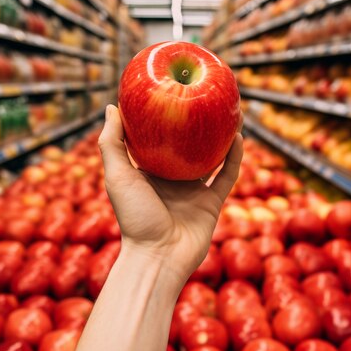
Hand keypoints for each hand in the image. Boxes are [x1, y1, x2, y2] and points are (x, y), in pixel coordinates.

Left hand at [98, 105, 242, 289]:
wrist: (158, 258)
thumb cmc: (133, 218)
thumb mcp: (117, 177)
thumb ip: (112, 144)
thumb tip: (111, 106)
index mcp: (150, 172)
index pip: (158, 138)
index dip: (165, 117)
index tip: (172, 92)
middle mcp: (173, 179)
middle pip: (189, 144)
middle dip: (199, 123)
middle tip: (207, 98)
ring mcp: (194, 190)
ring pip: (212, 157)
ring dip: (222, 135)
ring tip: (230, 110)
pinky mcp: (212, 203)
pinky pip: (227, 176)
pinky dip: (234, 158)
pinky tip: (239, 136)